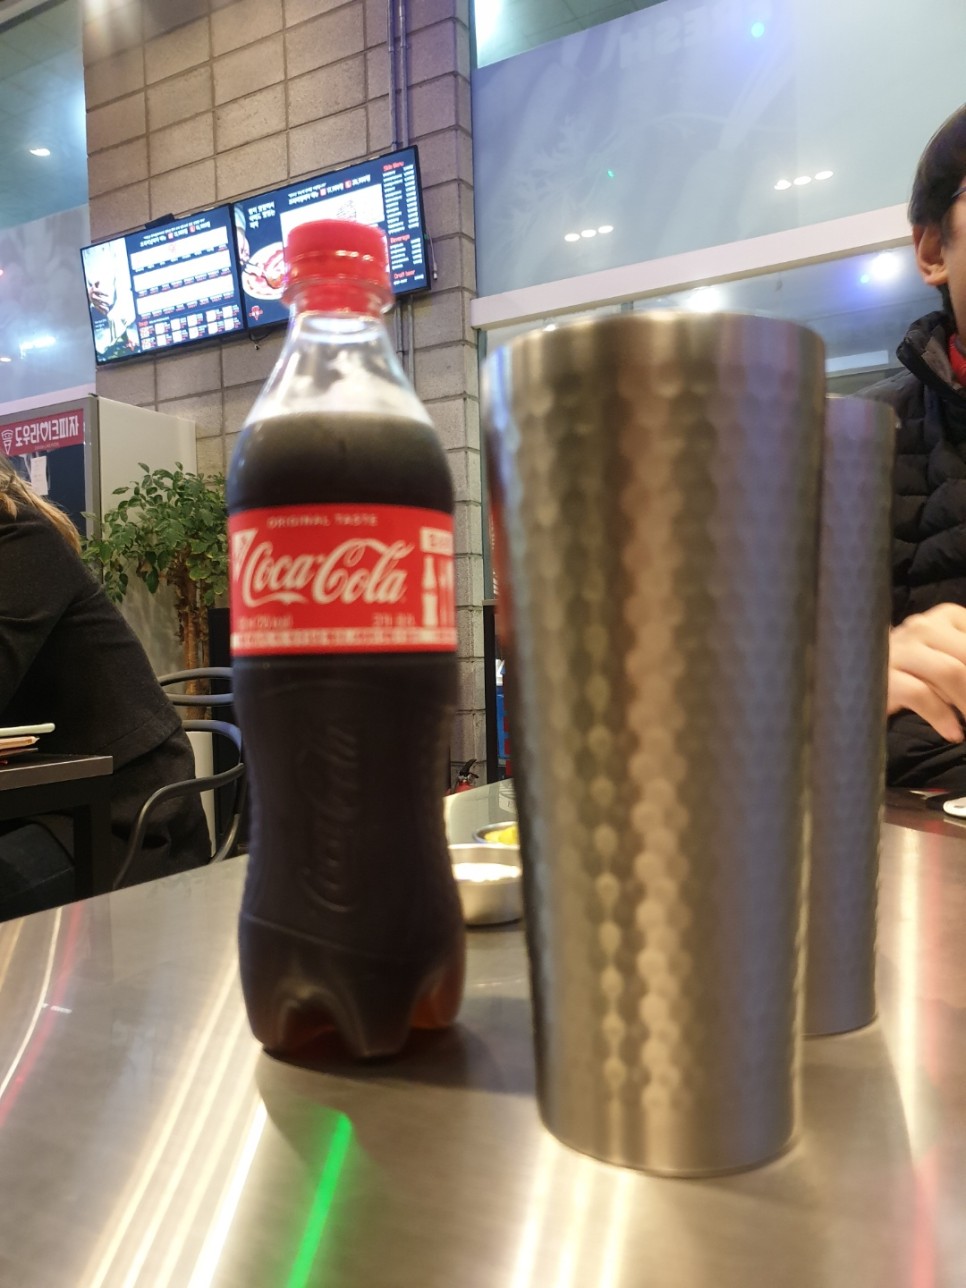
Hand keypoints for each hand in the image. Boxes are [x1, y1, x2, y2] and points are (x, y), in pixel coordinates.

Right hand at [87, 279, 113, 315]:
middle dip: (103, 301)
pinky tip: (105, 314)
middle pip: (98, 299)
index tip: (108, 295)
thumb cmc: (94, 288)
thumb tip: (99, 280)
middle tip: (109, 303)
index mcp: (93, 290)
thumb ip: (97, 283)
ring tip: (108, 310)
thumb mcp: (95, 285)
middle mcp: (92, 296)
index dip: (103, 293)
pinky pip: (97, 308)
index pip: (98, 291)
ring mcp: (93, 301)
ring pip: (98, 304)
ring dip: (103, 307)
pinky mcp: (94, 305)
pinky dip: (101, 311)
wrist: (88, 293)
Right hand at [888, 604, 965, 741]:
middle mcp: (921, 627)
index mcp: (945, 617)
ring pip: (949, 671)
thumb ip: (962, 663)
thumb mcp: (948, 664)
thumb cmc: (916, 675)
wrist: (856, 685)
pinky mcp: (882, 675)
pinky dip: (942, 717)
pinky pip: (920, 694)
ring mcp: (899, 649)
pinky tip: (952, 732)